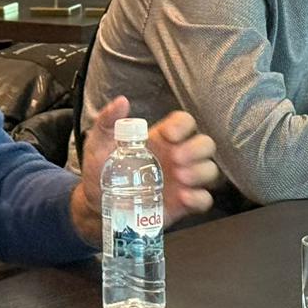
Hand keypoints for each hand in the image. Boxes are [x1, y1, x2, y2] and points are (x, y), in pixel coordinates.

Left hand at [71, 96, 219, 242]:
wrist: (96, 205)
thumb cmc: (101, 172)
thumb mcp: (98, 144)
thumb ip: (107, 122)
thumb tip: (121, 101)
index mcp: (161, 139)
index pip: (186, 122)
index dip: (183, 125)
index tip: (167, 135)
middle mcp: (177, 157)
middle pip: (206, 144)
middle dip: (196, 149)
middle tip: (175, 159)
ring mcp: (183, 181)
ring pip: (210, 170)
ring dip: (200, 172)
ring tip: (179, 178)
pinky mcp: (183, 204)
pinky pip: (204, 200)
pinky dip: (199, 198)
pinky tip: (182, 198)